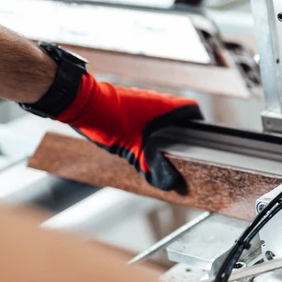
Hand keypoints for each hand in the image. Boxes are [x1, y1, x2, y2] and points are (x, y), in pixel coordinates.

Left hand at [56, 73, 200, 190]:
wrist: (84, 104)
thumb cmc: (110, 121)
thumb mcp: (134, 151)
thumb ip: (153, 168)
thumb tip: (170, 184)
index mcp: (164, 107)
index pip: (192, 110)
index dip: (197, 122)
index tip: (197, 136)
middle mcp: (156, 98)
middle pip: (176, 112)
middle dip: (177, 129)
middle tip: (176, 146)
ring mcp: (141, 96)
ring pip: (159, 112)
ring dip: (160, 125)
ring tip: (155, 144)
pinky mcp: (128, 98)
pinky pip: (144, 111)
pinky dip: (145, 123)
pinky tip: (135, 136)